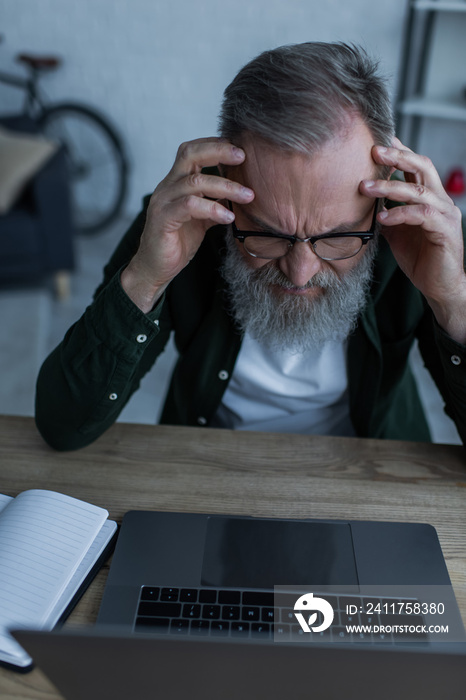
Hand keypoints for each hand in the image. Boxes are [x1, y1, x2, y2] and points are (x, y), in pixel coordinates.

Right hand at [121, 137, 254, 311]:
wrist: (155, 268)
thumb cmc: (177, 242)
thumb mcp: (202, 219)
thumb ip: (215, 203)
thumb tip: (239, 194)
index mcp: (175, 182)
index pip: (191, 151)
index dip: (214, 144)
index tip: (239, 149)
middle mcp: (167, 186)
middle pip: (190, 154)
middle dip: (218, 152)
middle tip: (243, 157)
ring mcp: (163, 201)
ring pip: (195, 181)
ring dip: (226, 186)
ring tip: (248, 196)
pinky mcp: (162, 219)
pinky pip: (189, 206)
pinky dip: (212, 208)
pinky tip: (228, 216)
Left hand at [360, 137, 465, 342]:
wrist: (438, 285)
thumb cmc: (420, 257)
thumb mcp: (396, 232)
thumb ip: (385, 214)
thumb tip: (363, 204)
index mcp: (429, 197)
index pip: (416, 166)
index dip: (399, 152)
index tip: (377, 141)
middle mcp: (440, 200)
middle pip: (423, 167)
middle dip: (397, 157)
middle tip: (373, 151)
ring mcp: (445, 214)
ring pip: (419, 190)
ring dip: (390, 187)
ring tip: (366, 188)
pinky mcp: (445, 230)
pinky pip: (421, 215)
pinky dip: (400, 214)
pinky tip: (383, 218)